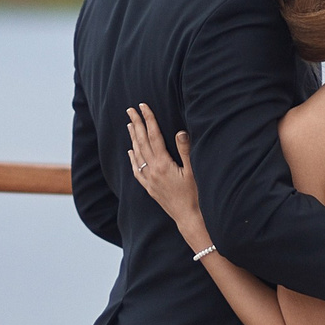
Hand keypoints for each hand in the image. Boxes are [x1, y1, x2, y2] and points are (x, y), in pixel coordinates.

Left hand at [125, 104, 209, 243]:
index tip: (143, 106)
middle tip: (130, 110)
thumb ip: (185, 150)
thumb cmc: (195, 195)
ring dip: (133, 138)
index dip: (148, 119)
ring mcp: (149, 180)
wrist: (188, 217)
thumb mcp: (193, 171)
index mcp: (163, 164)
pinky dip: (133, 159)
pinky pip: (137, 170)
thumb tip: (180, 131)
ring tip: (129, 125)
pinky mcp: (150, 188)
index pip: (153, 136)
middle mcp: (152, 171)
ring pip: (137, 154)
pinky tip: (130, 152)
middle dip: (136, 124)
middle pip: (142, 142)